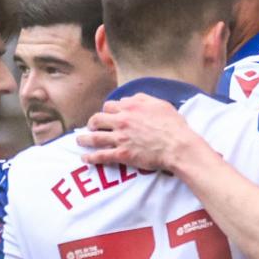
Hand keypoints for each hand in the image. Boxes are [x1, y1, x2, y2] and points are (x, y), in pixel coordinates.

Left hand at [77, 94, 193, 171]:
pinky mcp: (122, 154)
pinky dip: (91, 158)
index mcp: (130, 107)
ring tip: (80, 141)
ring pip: (94, 137)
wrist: (178, 146)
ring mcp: (120, 138)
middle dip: (92, 123)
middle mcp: (122, 121)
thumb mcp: (161, 105)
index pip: (110, 105)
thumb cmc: (174, 126)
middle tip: (92, 127)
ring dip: (84, 139)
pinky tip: (85, 159)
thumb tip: (129, 99)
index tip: (108, 115)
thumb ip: (143, 99)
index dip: (107, 111)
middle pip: (97, 119)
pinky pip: (102, 156)